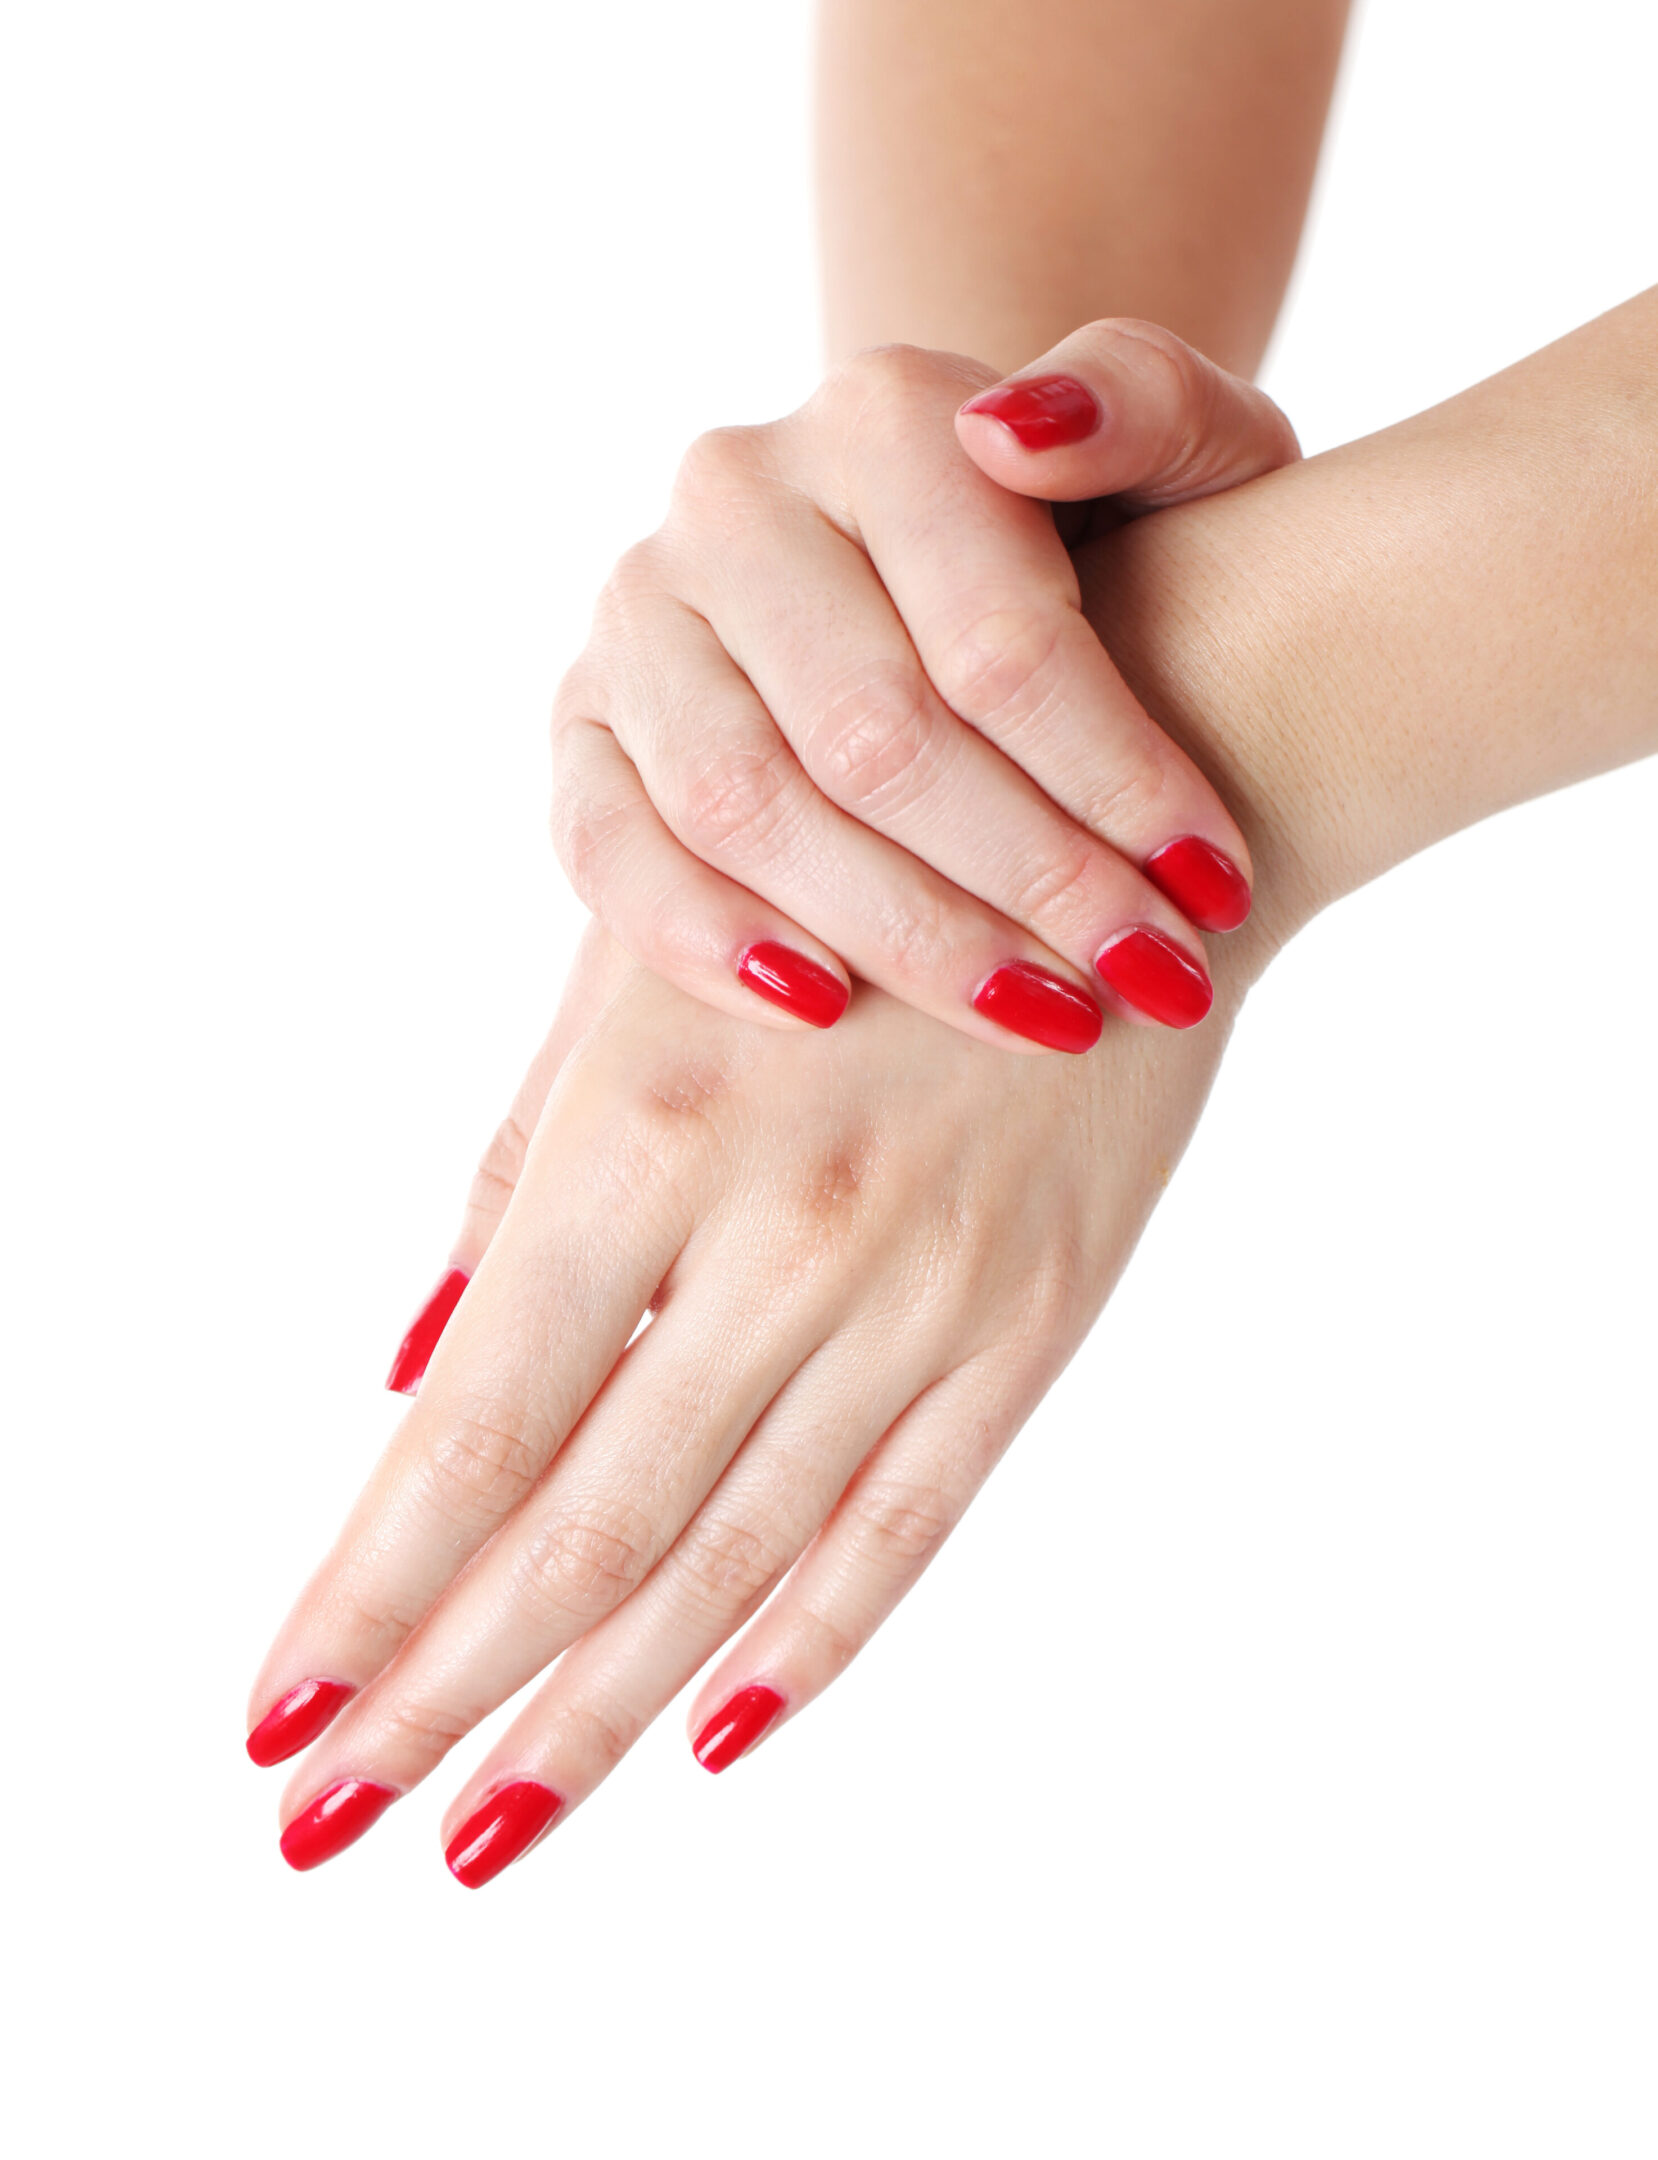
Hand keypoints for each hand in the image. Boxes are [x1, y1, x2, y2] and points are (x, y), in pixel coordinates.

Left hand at [247, 920, 1243, 1878]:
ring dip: (594, 1712)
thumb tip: (407, 1373)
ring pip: (735, 1556)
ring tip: (484, 1827)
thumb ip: (522, 1168)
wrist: (1119, 841)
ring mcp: (925, 1295)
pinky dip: (808, 1646)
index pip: (477, 1420)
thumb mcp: (646, 972)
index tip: (277, 1720)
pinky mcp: (1033, 1327)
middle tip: (326, 1826)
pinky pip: (908, 1526)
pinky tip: (713, 1737)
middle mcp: (787, 1232)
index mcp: (653, 1125)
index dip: (368, 1587)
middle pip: (586, 1523)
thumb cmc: (838, 885)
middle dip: (441, 1692)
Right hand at [551, 321, 1296, 1051]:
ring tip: (1034, 1017)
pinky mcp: (581, 718)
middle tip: (1145, 984)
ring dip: (895, 935)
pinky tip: (823, 1010)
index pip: (998, 640)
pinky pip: (604, 846)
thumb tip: (1016, 431)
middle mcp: (736, 496)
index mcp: (882, 414)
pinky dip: (700, 938)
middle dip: (1030, 882)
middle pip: (874, 737)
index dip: (1116, 782)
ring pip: (742, 803)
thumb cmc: (1089, 532)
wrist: (931, 566)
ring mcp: (640, 610)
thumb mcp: (1178, 449)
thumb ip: (1146, 400)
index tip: (1214, 890)